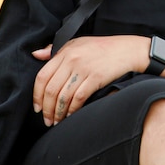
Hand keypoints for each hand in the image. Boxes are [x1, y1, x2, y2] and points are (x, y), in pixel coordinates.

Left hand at [31, 35, 147, 125]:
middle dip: (47, 109)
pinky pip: (78, 99)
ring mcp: (84, 69)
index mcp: (65, 51)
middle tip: (46, 119)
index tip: (37, 107)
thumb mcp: (77, 43)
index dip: (37, 95)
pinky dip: (72, 110)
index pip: (42, 76)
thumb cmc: (102, 47)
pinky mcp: (96, 78)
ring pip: (63, 97)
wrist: (128, 49)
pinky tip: (70, 116)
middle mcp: (72, 60)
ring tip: (57, 121)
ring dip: (58, 113)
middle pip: (51, 90)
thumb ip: (55, 50)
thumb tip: (36, 55)